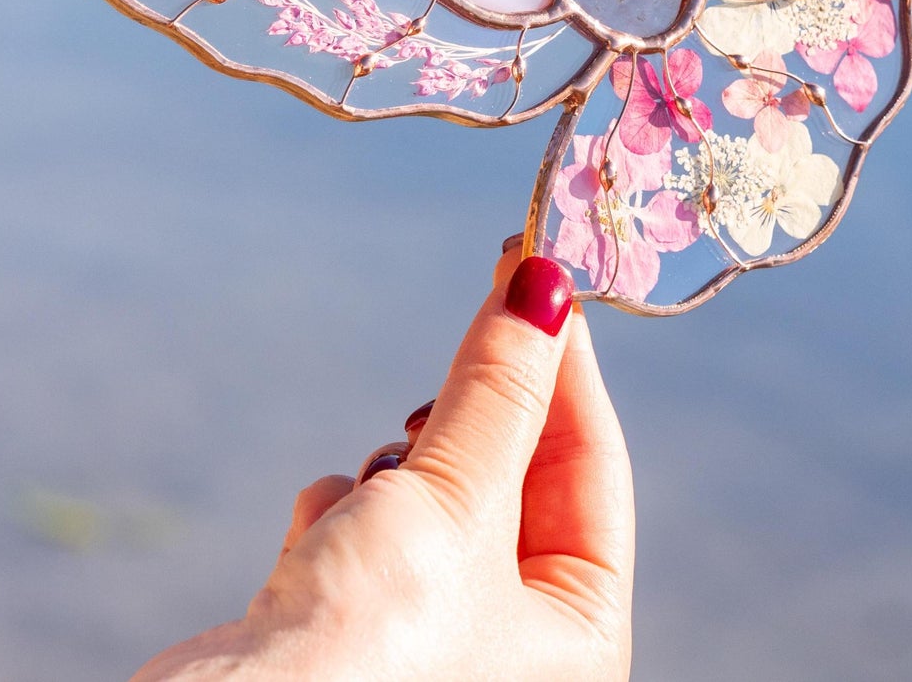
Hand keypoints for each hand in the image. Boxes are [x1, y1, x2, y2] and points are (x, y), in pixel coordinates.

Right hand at [130, 245, 633, 681]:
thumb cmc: (363, 656)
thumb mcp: (452, 503)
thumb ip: (495, 391)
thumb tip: (540, 287)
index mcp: (575, 640)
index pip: (592, 466)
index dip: (566, 362)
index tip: (542, 268)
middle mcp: (510, 646)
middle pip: (513, 473)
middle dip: (479, 411)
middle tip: (486, 307)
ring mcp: (425, 638)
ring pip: (436, 494)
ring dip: (402, 471)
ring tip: (378, 492)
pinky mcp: (345, 630)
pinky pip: (366, 532)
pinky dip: (343, 516)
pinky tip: (319, 541)